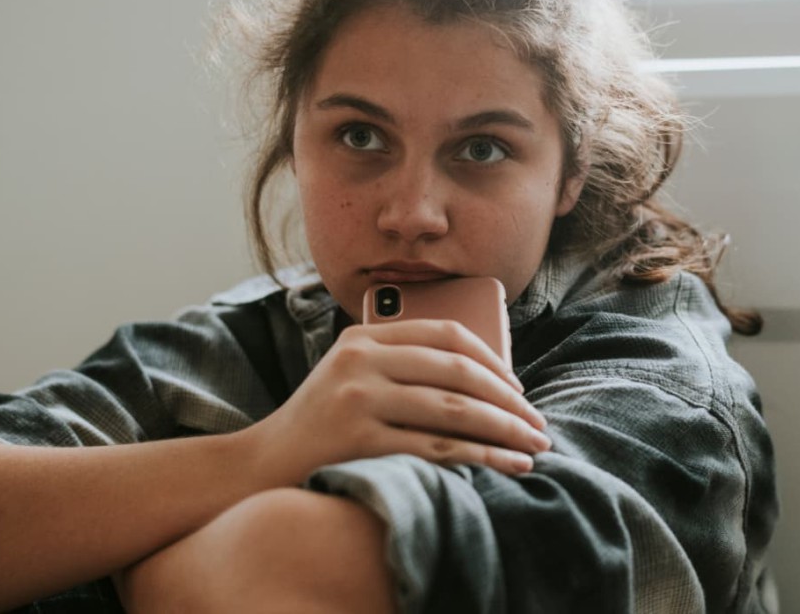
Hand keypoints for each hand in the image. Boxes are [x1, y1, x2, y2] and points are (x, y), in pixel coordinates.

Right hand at [244, 319, 549, 482]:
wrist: (261, 462)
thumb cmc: (322, 420)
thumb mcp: (354, 374)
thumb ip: (403, 362)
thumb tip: (490, 374)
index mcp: (365, 336)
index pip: (448, 334)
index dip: (494, 360)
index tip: (518, 388)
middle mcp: (362, 360)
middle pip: (459, 372)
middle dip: (509, 401)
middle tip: (538, 423)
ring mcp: (359, 399)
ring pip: (455, 411)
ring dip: (505, 431)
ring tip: (533, 446)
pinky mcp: (359, 440)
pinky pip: (437, 448)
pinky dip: (481, 457)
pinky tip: (507, 464)